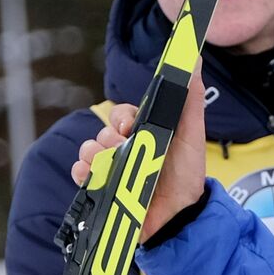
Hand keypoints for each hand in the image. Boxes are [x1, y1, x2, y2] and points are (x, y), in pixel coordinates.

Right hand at [72, 62, 208, 242]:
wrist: (182, 215)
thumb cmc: (187, 173)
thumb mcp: (192, 134)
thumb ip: (190, 99)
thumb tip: (193, 59)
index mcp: (143, 132)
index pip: (122, 114)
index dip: (122, 117)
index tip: (130, 124)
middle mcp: (124, 148)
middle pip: (103, 131)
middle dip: (111, 138)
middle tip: (125, 148)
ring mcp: (110, 167)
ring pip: (89, 149)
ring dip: (97, 154)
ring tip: (115, 165)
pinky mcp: (100, 188)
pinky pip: (80, 172)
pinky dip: (83, 171)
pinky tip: (96, 175)